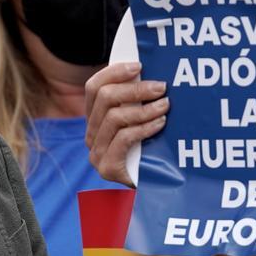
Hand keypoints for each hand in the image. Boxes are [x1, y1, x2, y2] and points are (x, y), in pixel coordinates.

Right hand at [84, 62, 168, 186]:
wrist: (154, 190)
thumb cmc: (151, 152)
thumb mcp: (142, 121)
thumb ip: (138, 101)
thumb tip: (151, 72)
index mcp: (95, 119)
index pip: (94, 87)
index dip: (114, 72)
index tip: (139, 66)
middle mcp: (90, 134)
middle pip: (105, 98)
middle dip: (135, 89)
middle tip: (161, 87)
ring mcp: (96, 153)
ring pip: (114, 118)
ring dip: (144, 109)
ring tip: (165, 105)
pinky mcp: (106, 168)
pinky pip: (123, 138)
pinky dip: (144, 128)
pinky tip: (160, 124)